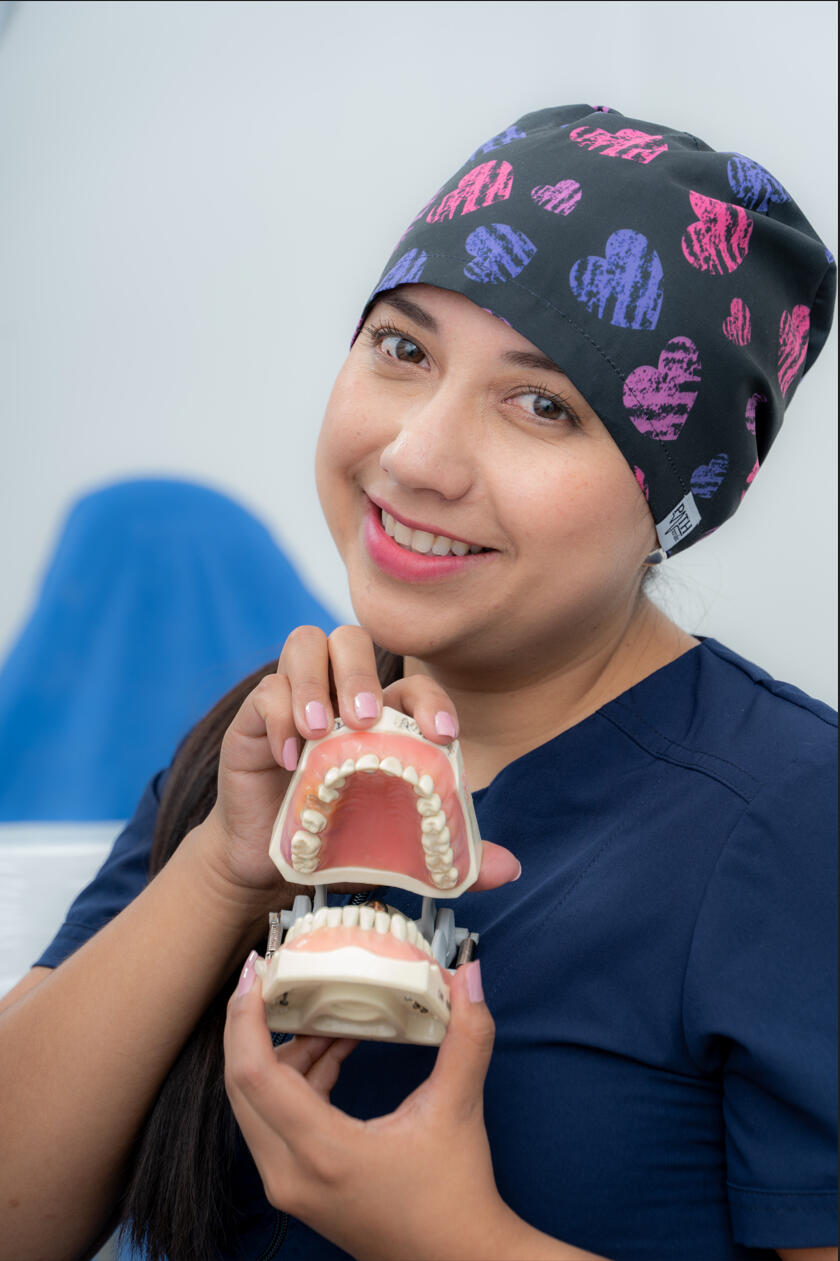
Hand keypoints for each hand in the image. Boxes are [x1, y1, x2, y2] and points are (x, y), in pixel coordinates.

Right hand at [201, 624, 519, 900]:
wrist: (274, 869)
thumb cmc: (342, 845)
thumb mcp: (400, 851)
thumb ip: (450, 856)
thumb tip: (511, 869)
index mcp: (384, 716)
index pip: (412, 684)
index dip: (431, 699)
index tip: (442, 735)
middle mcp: (338, 694)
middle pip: (351, 640)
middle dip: (362, 672)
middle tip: (366, 719)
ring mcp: (294, 700)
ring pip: (305, 644)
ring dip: (315, 681)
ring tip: (321, 730)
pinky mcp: (253, 720)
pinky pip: (265, 690)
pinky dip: (278, 715)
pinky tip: (288, 757)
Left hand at [224, 959, 518, 1260]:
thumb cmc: (456, 1195)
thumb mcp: (459, 1108)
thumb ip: (467, 1036)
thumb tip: (469, 974)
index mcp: (322, 1153)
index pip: (254, 1075)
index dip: (245, 1018)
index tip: (255, 971)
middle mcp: (290, 1175)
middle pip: (242, 1087)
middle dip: (253, 1027)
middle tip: (273, 980)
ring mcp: (290, 1188)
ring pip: (255, 1106)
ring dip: (280, 1055)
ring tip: (323, 1017)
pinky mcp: (298, 1191)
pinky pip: (274, 1123)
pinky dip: (293, 1083)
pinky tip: (333, 1053)